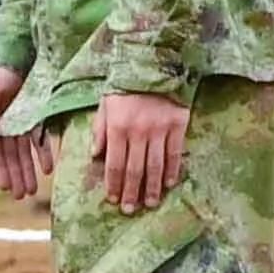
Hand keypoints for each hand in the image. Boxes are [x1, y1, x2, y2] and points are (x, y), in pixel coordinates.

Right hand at [0, 67, 41, 203]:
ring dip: (29, 170)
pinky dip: (44, 153)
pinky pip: (41, 139)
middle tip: (23, 196)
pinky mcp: (37, 117)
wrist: (18, 58)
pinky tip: (49, 168)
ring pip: (25, 153)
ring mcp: (22, 124)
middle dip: (16, 177)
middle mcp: (6, 129)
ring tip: (34, 190)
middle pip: (12, 158)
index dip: (0, 170)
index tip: (5, 188)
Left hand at [85, 89, 189, 214]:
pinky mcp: (178, 124)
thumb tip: (95, 156)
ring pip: (155, 165)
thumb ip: (99, 131)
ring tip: (151, 203)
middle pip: (134, 169)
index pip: (114, 164)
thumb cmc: (125, 86)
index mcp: (117, 128)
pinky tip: (170, 183)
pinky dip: (172, 169)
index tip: (112, 199)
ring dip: (153, 187)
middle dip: (131, 192)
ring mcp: (160, 129)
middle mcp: (138, 132)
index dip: (113, 184)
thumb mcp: (105, 105)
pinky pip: (175, 152)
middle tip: (130, 209)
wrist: (155, 63)